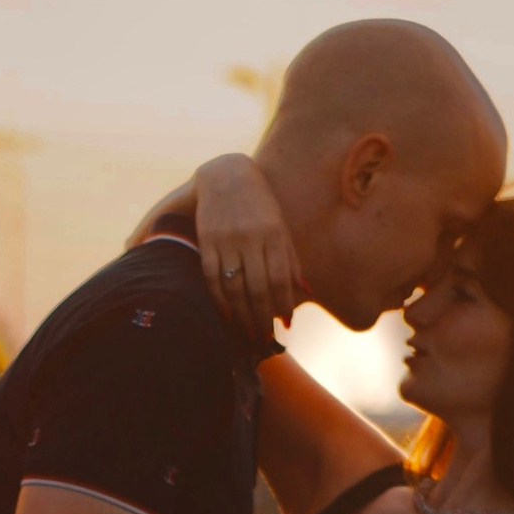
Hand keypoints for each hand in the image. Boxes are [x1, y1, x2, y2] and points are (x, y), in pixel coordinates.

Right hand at [192, 153, 302, 339]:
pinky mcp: (207, 240)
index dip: (282, 305)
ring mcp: (227, 239)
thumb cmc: (259, 204)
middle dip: (261, 317)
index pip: (279, 278)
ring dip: (241, 315)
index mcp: (274, 233)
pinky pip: (212, 277)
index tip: (285, 325)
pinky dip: (219, 300)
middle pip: (257, 287)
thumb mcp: (280, 226)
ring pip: (234, 287)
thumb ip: (292, 259)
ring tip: (247, 333)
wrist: (225, 175)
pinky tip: (226, 315)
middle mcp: (251, 237)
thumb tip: (306, 292)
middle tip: (263, 338)